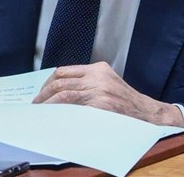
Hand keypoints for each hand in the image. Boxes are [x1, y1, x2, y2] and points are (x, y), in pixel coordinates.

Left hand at [33, 62, 183, 126]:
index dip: (49, 81)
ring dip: (48, 102)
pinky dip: (61, 110)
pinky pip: (75, 106)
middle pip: (61, 80)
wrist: (147, 113)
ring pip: (65, 93)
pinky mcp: (101, 104)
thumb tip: (62, 90)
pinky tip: (55, 115)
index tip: (42, 91)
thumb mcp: (108, 83)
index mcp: (98, 68)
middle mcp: (97, 76)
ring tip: (40, 110)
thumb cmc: (126, 102)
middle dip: (44, 92)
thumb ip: (88, 82)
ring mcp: (99, 90)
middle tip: (36, 103)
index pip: (65, 71)